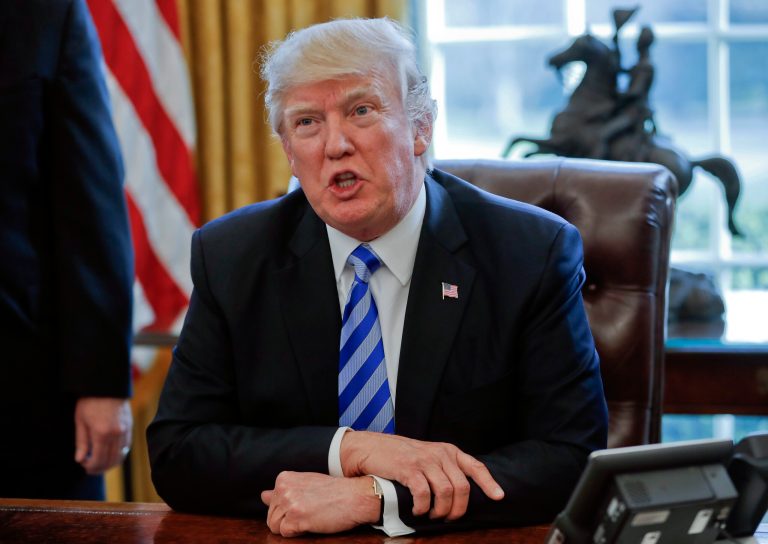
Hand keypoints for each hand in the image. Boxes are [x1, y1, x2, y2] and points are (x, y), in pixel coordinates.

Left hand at [74, 397, 131, 474]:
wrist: (107, 385)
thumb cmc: (90, 401)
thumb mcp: (80, 421)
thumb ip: (81, 442)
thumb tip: (80, 460)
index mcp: (102, 433)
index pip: (98, 459)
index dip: (91, 467)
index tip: (84, 466)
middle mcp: (116, 434)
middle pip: (111, 460)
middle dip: (100, 468)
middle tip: (91, 469)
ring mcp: (125, 430)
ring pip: (121, 455)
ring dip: (111, 463)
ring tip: (101, 464)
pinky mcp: (130, 426)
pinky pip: (126, 446)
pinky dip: (119, 454)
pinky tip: (111, 454)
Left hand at [261, 472, 379, 536]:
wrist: (355, 496)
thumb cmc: (333, 491)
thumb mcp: (305, 484)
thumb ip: (283, 490)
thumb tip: (263, 495)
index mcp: (284, 478)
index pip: (271, 503)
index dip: (287, 510)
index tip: (304, 505)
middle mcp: (284, 489)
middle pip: (271, 516)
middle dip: (287, 520)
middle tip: (309, 512)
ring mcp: (290, 502)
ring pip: (275, 526)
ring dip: (291, 528)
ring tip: (309, 518)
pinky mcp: (297, 517)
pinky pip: (284, 533)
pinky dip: (297, 533)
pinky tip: (310, 523)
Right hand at [340, 432, 503, 520]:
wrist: (371, 447)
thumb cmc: (400, 455)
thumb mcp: (427, 455)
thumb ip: (443, 467)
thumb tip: (459, 491)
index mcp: (448, 451)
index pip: (475, 466)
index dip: (488, 483)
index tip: (498, 496)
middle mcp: (440, 454)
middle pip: (462, 487)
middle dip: (458, 509)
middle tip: (449, 518)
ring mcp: (425, 460)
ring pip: (446, 493)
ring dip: (441, 510)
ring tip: (431, 515)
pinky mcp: (409, 469)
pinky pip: (425, 494)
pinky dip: (423, 508)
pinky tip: (418, 511)